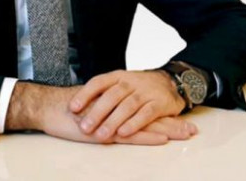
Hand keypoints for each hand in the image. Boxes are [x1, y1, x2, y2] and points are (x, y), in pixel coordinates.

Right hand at [5, 82, 181, 144]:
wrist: (53, 108)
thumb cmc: (69, 110)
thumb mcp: (93, 110)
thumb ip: (107, 112)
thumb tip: (118, 115)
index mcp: (118, 105)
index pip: (145, 110)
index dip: (164, 115)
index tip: (182, 120)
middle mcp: (120, 110)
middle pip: (151, 117)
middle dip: (173, 123)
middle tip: (192, 130)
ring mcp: (115, 120)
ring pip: (146, 125)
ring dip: (167, 131)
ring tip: (186, 135)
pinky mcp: (107, 131)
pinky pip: (131, 134)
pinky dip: (148, 137)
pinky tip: (162, 139)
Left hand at [68, 69, 195, 141]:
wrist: (169, 82)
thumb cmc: (137, 87)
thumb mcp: (120, 84)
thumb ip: (102, 94)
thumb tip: (74, 107)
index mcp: (117, 76)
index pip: (98, 82)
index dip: (85, 94)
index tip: (72, 108)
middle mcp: (130, 82)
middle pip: (111, 96)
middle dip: (97, 112)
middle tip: (84, 127)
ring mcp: (145, 92)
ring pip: (127, 106)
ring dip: (113, 121)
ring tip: (101, 135)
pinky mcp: (159, 103)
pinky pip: (146, 113)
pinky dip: (134, 123)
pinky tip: (123, 133)